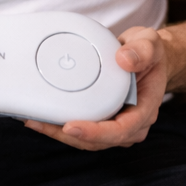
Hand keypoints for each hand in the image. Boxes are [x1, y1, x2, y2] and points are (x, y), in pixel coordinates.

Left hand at [24, 26, 168, 150]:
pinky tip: (43, 116)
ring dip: (59, 133)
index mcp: (145, 110)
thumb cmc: (149, 54)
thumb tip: (124, 60)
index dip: (95, 132)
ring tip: (34, 121)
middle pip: (97, 141)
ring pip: (86, 140)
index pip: (120, 130)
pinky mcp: (102, 119)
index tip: (71, 126)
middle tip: (40, 123)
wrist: (145, 57)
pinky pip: (81, 128)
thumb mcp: (150, 43)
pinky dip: (61, 125)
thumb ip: (142, 50)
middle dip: (67, 135)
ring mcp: (116, 124)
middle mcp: (131, 123)